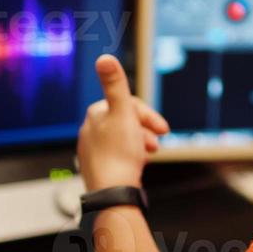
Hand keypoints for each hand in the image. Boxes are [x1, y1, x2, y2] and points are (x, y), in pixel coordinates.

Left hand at [77, 55, 170, 191]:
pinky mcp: (98, 168)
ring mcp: (93, 151)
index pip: (126, 105)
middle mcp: (90, 131)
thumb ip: (115, 85)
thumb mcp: (122, 114)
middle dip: (144, 129)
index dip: (147, 114)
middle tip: (157, 143)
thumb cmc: (119, 155)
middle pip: (125, 122)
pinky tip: (138, 164)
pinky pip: (119, 155)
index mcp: (95, 115)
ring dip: (140, 143)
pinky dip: (132, 156)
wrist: (113, 194)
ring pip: (123, 139)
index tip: (162, 128)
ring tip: (149, 154)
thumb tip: (104, 57)